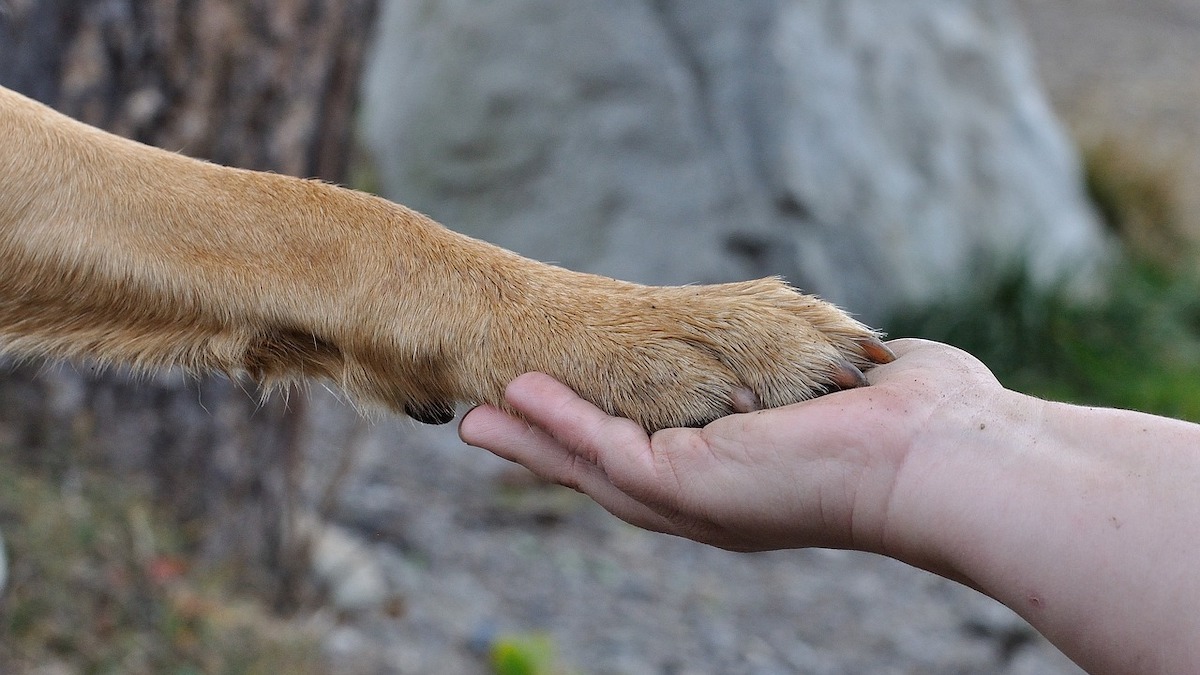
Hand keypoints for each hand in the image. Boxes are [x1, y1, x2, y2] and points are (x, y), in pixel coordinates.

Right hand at [459, 338, 1006, 552]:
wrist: (944, 456)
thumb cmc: (919, 421)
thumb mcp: (847, 388)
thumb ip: (826, 374)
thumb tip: (860, 357)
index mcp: (743, 479)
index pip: (657, 455)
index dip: (603, 435)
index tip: (560, 409)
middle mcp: (711, 499)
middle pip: (607, 473)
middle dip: (546, 448)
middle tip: (485, 425)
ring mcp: (695, 498)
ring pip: (591, 468)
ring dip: (533, 439)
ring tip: (479, 416)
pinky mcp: (687, 484)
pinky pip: (604, 450)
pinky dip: (557, 424)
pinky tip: (516, 399)